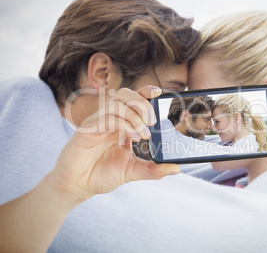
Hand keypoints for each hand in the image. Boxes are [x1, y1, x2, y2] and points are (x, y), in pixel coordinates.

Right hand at [49, 86, 179, 202]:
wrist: (77, 186)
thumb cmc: (101, 175)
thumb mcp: (133, 171)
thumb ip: (154, 169)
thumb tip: (176, 168)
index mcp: (121, 124)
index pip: (133, 99)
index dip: (146, 92)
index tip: (160, 93)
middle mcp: (110, 119)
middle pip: (126, 94)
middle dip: (143, 103)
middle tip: (153, 121)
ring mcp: (98, 123)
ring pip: (117, 103)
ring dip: (135, 115)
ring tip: (144, 134)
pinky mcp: (87, 130)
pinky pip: (107, 117)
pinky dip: (124, 124)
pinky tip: (132, 138)